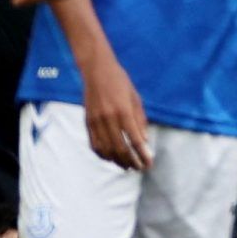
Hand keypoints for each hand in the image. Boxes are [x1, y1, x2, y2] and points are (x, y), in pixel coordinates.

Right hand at [81, 55, 151, 169]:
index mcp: (123, 111)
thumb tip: (144, 141)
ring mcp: (96, 121)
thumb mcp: (135, 98)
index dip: (143, 155)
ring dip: (117, 161)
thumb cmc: (120, 81)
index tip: (149, 163)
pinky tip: (111, 158)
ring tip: (127, 167)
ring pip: (106, 150)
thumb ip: (140, 120)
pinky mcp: (87, 122)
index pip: (135, 140)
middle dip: (131, 162)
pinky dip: (103, 155)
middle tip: (139, 168)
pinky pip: (94, 144)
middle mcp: (108, 118)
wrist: (96, 69)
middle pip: (120, 149)